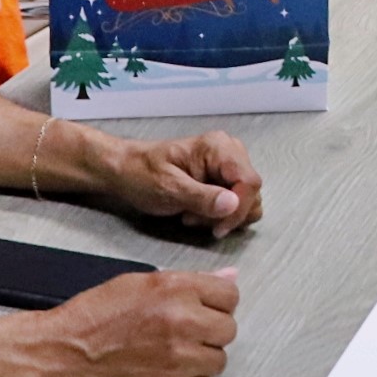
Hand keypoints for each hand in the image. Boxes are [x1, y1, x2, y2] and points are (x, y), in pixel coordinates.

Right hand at [19, 267, 238, 376]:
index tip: (202, 311)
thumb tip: (230, 277)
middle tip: (181, 335)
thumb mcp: (139, 283)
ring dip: (200, 360)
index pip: (230, 295)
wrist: (58, 354)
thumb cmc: (92, 317)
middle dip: (209, 332)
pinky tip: (165, 375)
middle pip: (228, 329)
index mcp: (175, 288)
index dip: (216, 304)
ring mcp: (179, 358)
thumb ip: (190, 282)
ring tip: (170, 356)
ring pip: (218, 361)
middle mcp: (183, 321)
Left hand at [102, 129, 263, 232]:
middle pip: (252, 192)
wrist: (125, 170)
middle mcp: (229, 152)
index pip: (249, 181)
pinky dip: (218, 215)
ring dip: (221, 216)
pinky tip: (196, 213)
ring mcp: (228, 166)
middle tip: (194, 219)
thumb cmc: (142, 174)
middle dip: (226, 214)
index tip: (218, 228)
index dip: (239, 209)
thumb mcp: (169, 189)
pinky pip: (235, 203)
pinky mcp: (223, 179)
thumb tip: (234, 204)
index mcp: (218, 147)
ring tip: (192, 215)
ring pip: (246, 201)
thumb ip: (203, 197)